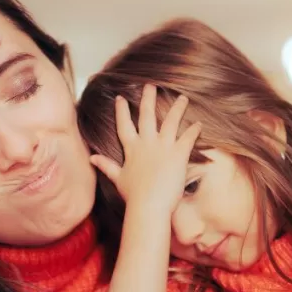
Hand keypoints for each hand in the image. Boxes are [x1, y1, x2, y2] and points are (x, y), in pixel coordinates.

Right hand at [90, 84, 201, 215]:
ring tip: (183, 98)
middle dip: (148, 98)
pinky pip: (188, 138)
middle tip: (151, 85)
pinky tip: (199, 124)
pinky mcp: (178, 154)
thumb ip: (106, 165)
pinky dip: (194, 130)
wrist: (149, 206)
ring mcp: (163, 147)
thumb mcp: (118, 178)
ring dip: (177, 108)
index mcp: (132, 148)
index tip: (120, 98)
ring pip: (171, 121)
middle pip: (147, 115)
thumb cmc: (133, 196)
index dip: (122, 111)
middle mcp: (147, 143)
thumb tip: (92, 159)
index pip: (124, 125)